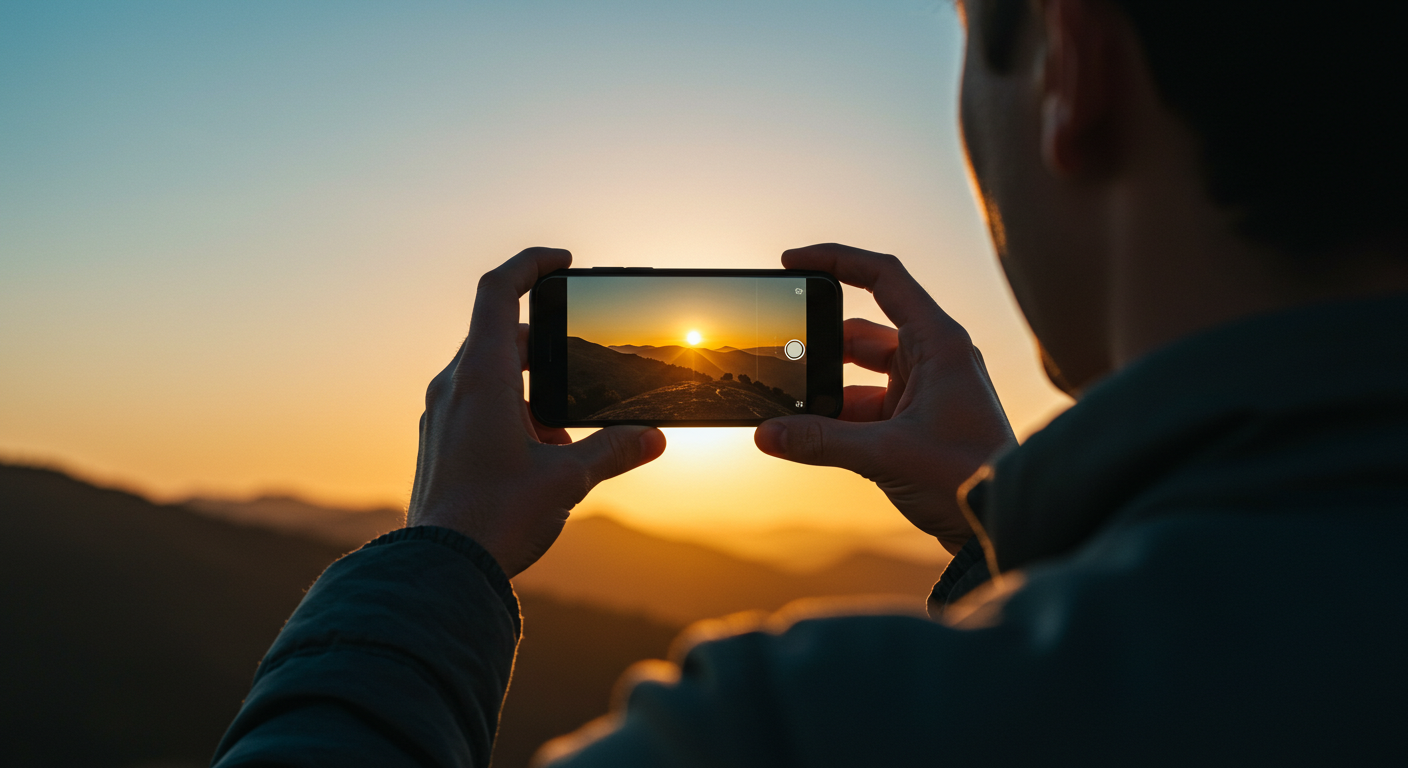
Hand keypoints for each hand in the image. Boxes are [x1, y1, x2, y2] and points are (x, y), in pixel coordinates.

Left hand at [407, 248, 666, 576]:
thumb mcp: (567, 481)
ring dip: (534, 390)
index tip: (563, 262)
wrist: (438, 574)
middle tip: (583, 373)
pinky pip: (479, 406)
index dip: (530, 264)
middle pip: (503, 337)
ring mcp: (442, 414)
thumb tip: (654, 436)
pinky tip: (542, 457)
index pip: (498, 292)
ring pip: (492, 375)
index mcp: (481, 377)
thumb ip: (613, 451)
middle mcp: (454, 386)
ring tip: (566, 433)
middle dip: (549, 351)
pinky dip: (515, 414)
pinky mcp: (440, 442)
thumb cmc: (495, 521)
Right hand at [754, 244, 1015, 553]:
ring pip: (859, 373)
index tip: (792, 262)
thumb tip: (766, 433)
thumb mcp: (886, 455)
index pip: (884, 277)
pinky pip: (865, 406)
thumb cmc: (967, 478)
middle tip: (778, 349)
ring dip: (825, 388)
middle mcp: (933, 357)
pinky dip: (836, 417)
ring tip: (784, 401)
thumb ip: (821, 441)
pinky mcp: (915, 420)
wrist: (1003, 525)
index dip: (836, 260)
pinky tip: (805, 433)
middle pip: (861, 330)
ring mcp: (924, 389)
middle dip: (818, 342)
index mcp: (938, 343)